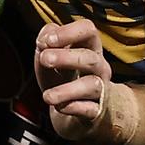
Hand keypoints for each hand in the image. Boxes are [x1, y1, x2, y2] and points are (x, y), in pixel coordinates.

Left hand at [34, 19, 126, 142]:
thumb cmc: (64, 79)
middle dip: (66, 57)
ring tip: (47, 96)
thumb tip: (44, 39)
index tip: (47, 41)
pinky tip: (59, 107)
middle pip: (90, 57)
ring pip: (92, 85)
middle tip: (44, 59)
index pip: (88, 30)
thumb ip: (45, 42)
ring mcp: (101, 90)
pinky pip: (90, 109)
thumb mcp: (50, 57)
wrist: (76, 114)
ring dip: (67, 90)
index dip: (69, 32)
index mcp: (89, 48)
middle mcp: (99, 67)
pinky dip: (73, 108)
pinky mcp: (97, 112)